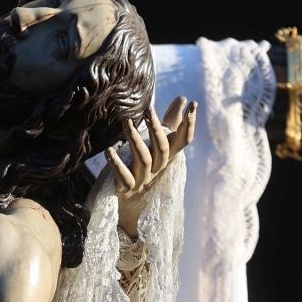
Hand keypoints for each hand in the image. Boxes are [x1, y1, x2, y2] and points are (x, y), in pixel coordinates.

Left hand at [94, 96, 197, 238]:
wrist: (131, 203)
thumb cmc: (145, 165)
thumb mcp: (158, 142)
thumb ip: (169, 121)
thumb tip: (182, 98)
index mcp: (167, 156)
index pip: (184, 141)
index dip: (190, 125)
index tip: (193, 105)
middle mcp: (158, 168)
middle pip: (163, 148)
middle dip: (157, 128)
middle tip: (149, 109)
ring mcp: (143, 179)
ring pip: (144, 159)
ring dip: (135, 140)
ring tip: (126, 122)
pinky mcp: (127, 189)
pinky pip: (123, 177)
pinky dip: (116, 164)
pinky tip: (109, 150)